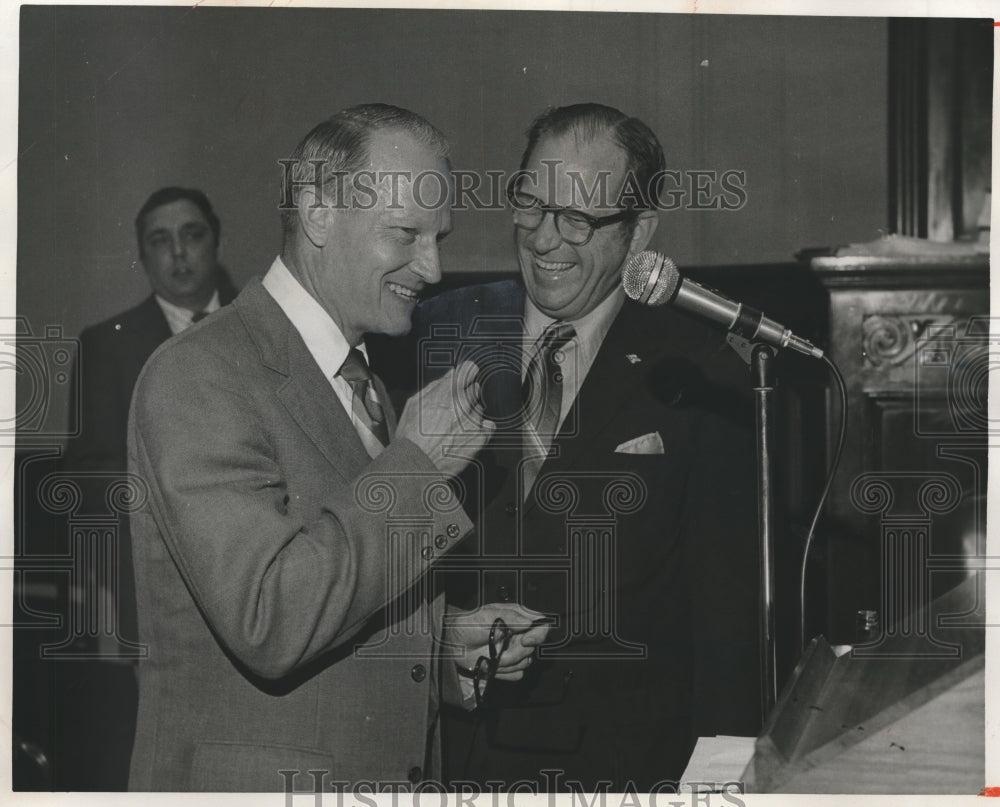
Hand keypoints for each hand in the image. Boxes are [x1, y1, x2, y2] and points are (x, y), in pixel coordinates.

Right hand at [396, 360, 494, 477]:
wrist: (416, 465)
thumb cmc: (411, 436)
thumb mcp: (414, 404)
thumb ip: (435, 386)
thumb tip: (450, 375)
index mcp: (447, 392)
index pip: (469, 369)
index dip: (466, 373)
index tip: (464, 377)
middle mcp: (464, 404)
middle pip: (474, 389)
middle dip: (465, 396)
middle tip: (450, 410)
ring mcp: (474, 421)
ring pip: (479, 408)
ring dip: (470, 414)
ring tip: (452, 428)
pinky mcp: (481, 438)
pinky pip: (488, 426)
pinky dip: (481, 428)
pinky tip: (466, 434)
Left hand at [444, 603, 552, 681]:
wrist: (453, 644)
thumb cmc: (467, 625)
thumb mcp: (486, 616)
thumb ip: (508, 617)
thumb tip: (529, 621)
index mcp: (517, 618)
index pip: (541, 624)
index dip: (538, 634)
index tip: (525, 640)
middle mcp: (518, 634)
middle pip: (533, 648)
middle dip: (516, 652)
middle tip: (498, 649)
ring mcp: (514, 650)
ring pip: (525, 663)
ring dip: (507, 663)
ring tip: (491, 655)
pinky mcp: (508, 666)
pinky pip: (517, 674)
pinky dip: (504, 672)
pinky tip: (492, 665)